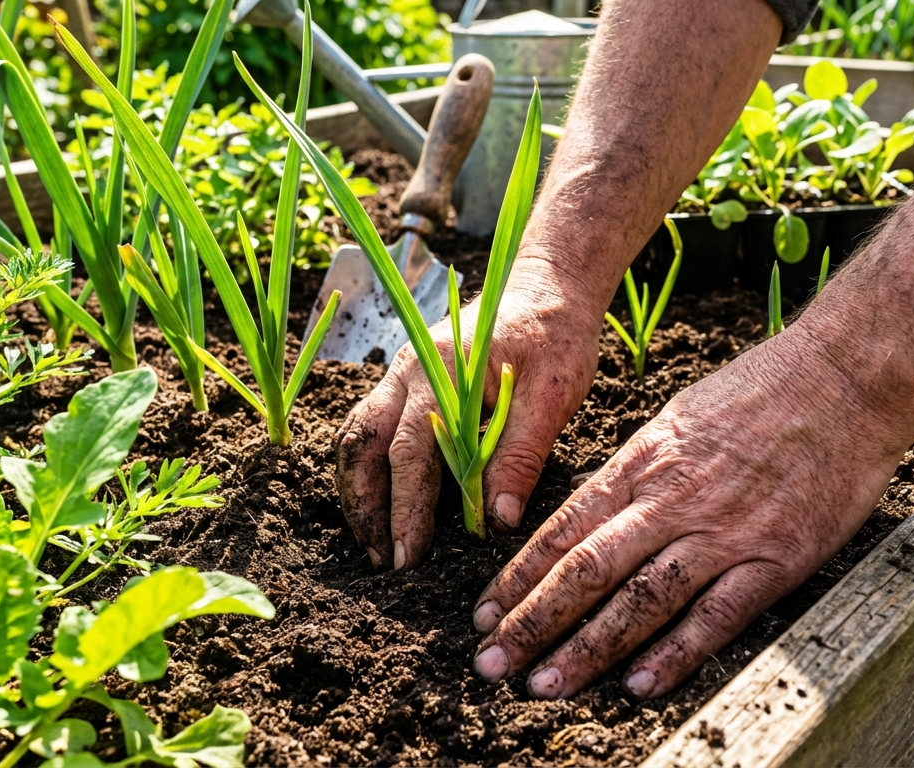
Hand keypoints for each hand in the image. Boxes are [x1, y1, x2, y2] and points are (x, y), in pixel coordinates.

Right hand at [336, 260, 605, 570]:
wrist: (550, 286)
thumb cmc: (556, 335)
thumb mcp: (553, 396)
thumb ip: (520, 455)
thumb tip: (496, 521)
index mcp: (440, 370)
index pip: (408, 451)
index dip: (405, 508)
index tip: (406, 556)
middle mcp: (408, 370)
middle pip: (362, 444)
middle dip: (366, 507)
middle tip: (381, 561)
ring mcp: (401, 374)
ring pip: (356, 436)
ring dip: (359, 491)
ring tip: (375, 543)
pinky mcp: (408, 383)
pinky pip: (370, 427)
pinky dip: (367, 468)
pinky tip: (383, 504)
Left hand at [469, 332, 910, 699]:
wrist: (845, 378)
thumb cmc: (761, 391)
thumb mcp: (676, 417)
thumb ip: (634, 472)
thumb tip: (590, 516)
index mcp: (642, 461)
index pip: (563, 529)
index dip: (519, 576)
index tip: (485, 613)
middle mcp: (670, 500)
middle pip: (586, 570)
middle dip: (532, 621)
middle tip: (492, 662)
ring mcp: (722, 532)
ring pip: (639, 600)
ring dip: (586, 648)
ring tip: (544, 685)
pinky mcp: (774, 559)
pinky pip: (716, 616)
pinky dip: (675, 655)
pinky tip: (638, 685)